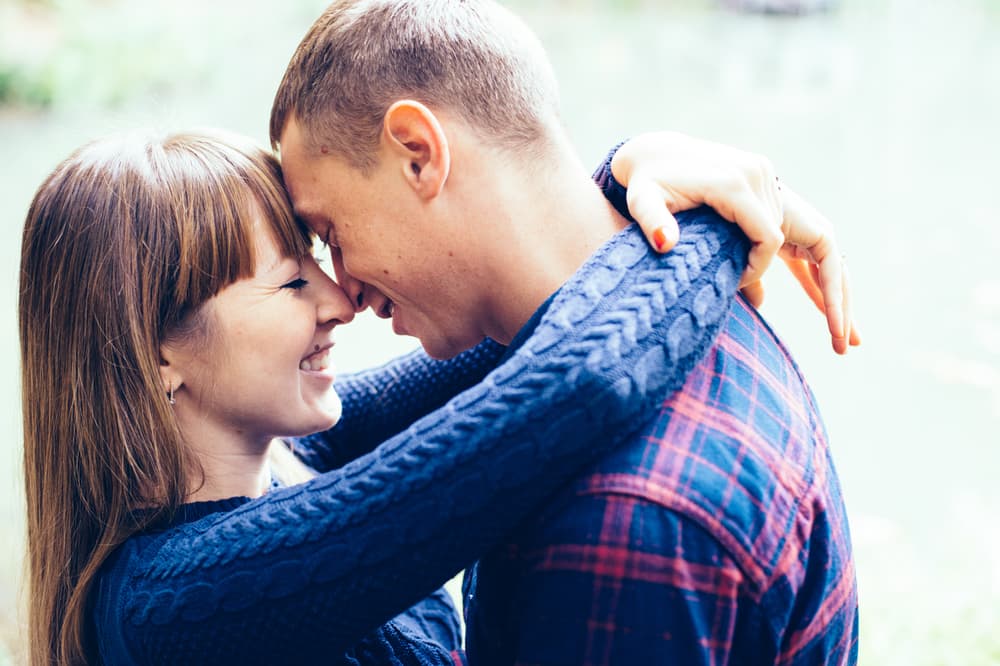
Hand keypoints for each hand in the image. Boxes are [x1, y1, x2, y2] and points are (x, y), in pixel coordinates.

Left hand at [611, 131, 859, 354]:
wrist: (657, 153)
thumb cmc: (647, 182)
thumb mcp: (642, 200)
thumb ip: (654, 222)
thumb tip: (666, 244)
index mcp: (738, 184)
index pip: (769, 238)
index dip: (757, 270)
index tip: (735, 288)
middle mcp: (765, 181)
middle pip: (819, 242)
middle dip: (833, 294)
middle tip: (843, 343)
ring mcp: (774, 188)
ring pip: (823, 245)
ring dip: (837, 290)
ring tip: (849, 339)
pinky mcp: (774, 200)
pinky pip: (806, 241)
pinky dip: (818, 275)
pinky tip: (829, 311)